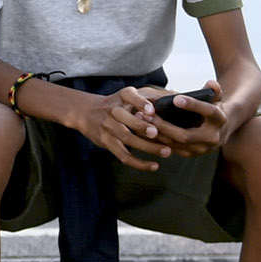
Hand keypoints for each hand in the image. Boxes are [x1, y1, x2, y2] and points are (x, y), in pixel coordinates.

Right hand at [61, 83, 177, 172]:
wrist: (85, 112)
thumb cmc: (114, 104)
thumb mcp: (125, 96)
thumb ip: (147, 97)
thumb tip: (175, 96)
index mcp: (120, 97)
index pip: (128, 96)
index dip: (140, 103)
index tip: (151, 110)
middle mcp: (113, 111)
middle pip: (127, 120)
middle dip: (142, 126)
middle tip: (157, 132)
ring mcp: (108, 128)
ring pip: (128, 139)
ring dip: (147, 147)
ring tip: (166, 152)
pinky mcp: (107, 143)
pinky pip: (124, 156)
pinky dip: (139, 163)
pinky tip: (153, 166)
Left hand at [147, 81, 230, 151]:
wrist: (219, 131)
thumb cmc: (212, 109)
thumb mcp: (216, 99)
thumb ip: (214, 90)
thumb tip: (211, 83)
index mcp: (219, 120)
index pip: (208, 112)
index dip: (193, 105)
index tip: (176, 99)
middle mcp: (212, 138)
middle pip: (185, 135)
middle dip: (164, 125)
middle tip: (148, 114)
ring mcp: (201, 149)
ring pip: (175, 144)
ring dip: (157, 133)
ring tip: (142, 120)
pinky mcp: (189, 154)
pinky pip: (170, 149)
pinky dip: (156, 140)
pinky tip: (144, 130)